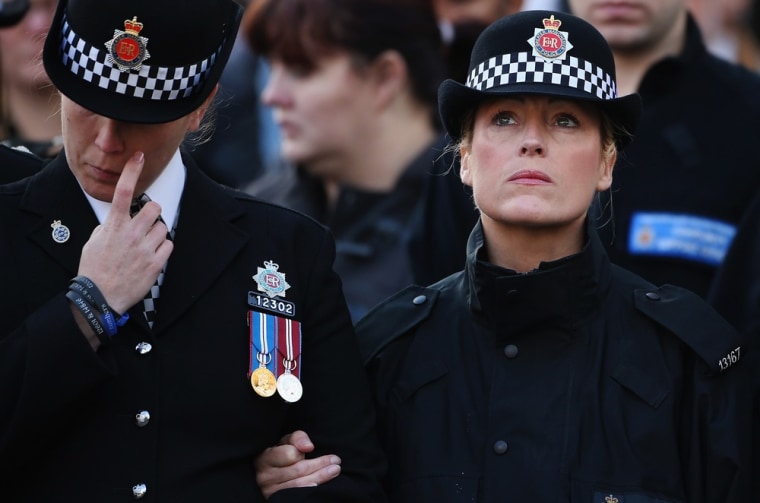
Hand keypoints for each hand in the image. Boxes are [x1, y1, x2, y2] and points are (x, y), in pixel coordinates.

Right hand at [77, 152, 173, 313]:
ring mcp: (145, 248)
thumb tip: (121, 219)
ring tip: (146, 246)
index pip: (123, 192)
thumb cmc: (95, 269)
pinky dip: (163, 248)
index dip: (132, 172)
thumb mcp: (94, 242)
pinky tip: (151, 256)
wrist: (100, 297)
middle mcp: (131, 234)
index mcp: (113, 226)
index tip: (138, 157)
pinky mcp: (156, 263)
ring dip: (157, 233)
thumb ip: (109, 227)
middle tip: (147, 223)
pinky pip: (169, 245)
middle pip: (155, 208)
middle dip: (153, 213)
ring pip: (164, 227)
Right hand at [255, 430, 340, 498]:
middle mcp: (264, 477)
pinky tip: (321, 485)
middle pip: (298, 470)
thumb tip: (309, 447)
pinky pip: (298, 496)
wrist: (271, 473)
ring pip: (300, 485)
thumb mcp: (287, 442)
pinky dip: (311, 489)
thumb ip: (298, 438)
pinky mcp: (279, 500)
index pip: (289, 454)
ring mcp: (270, 492)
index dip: (301, 452)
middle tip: (336, 461)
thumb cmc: (280, 454)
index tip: (313, 448)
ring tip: (335, 470)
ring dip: (321, 477)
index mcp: (264, 459)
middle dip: (320, 464)